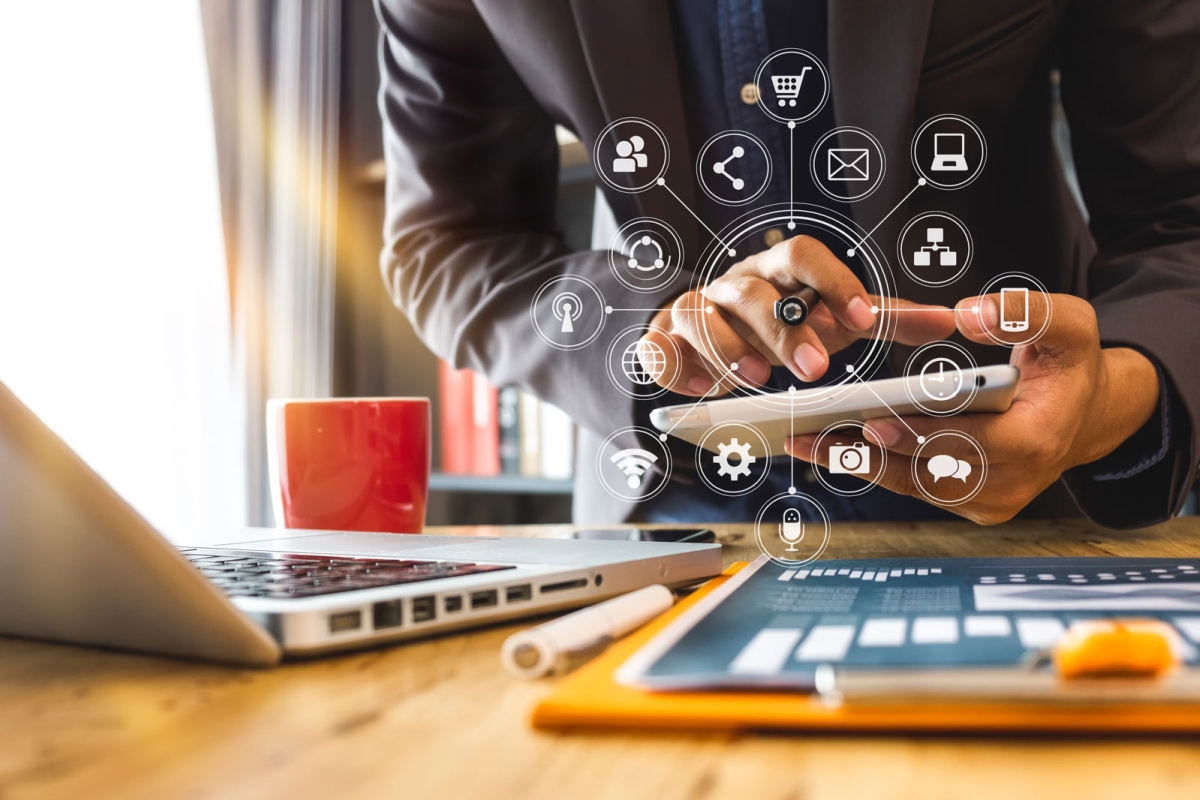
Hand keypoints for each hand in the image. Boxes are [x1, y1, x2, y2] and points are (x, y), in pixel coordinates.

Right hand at [638, 235, 955, 394]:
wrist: (708, 334)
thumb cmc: (780, 325)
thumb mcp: (831, 319)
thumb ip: (884, 320)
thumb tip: (949, 322)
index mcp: (777, 272)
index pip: (801, 255)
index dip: (832, 283)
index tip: (865, 320)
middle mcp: (732, 284)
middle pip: (752, 291)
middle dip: (783, 329)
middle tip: (815, 370)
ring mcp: (693, 309)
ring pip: (699, 314)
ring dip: (728, 348)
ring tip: (757, 382)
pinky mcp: (662, 338)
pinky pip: (659, 346)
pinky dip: (676, 366)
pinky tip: (701, 391)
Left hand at [787, 292, 1160, 524]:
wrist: (1085, 414)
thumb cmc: (1069, 366)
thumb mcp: (1070, 326)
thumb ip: (1026, 312)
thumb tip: (971, 314)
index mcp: (1036, 440)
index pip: (968, 443)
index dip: (919, 434)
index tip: (872, 422)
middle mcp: (1011, 482)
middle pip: (926, 473)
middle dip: (866, 453)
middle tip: (810, 434)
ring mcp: (990, 501)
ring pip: (912, 485)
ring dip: (857, 465)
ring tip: (806, 441)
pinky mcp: (971, 504)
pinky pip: (915, 487)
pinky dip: (874, 466)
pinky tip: (832, 446)